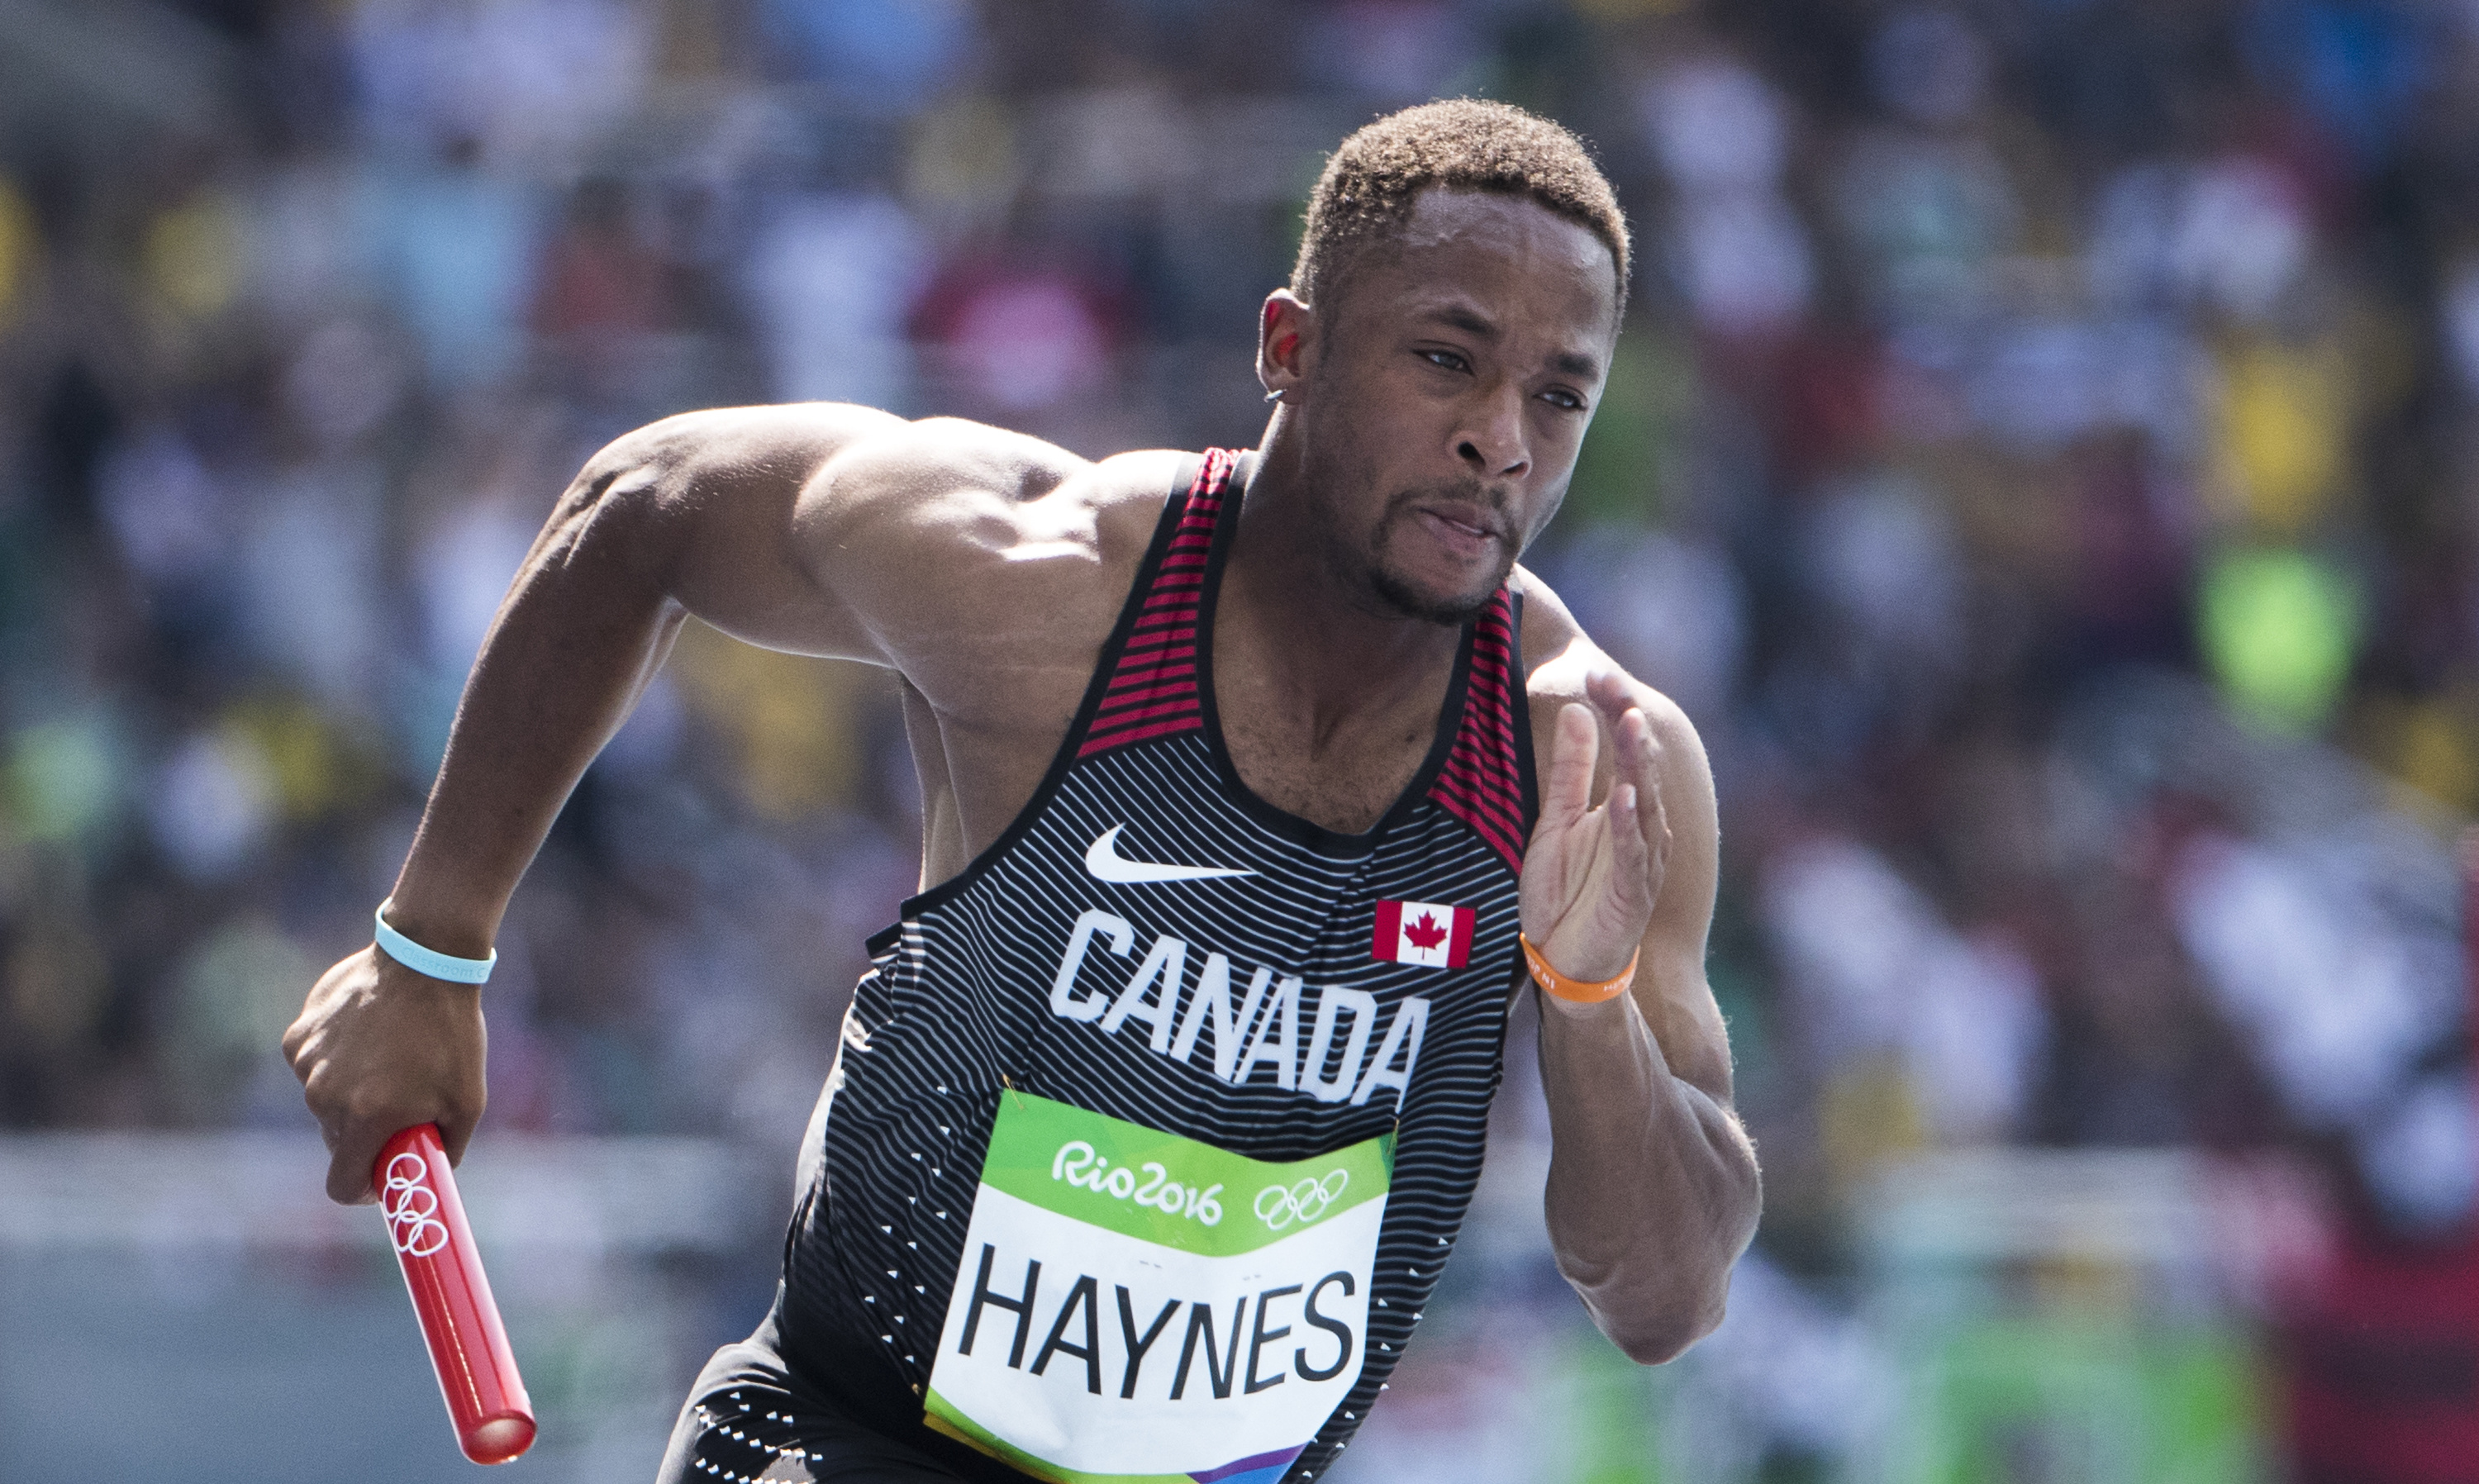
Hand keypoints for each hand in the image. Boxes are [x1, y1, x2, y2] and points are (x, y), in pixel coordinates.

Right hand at [282, 947, 487, 1203]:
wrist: (425, 961)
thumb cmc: (452, 1033)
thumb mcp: (468, 1101)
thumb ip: (446, 1150)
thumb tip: (429, 1176)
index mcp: (368, 1117)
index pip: (342, 1184)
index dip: (362, 1188)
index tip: (379, 1175)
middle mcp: (327, 1096)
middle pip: (337, 1142)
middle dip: (365, 1135)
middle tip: (398, 1106)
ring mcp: (307, 1064)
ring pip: (324, 1103)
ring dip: (351, 1093)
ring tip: (389, 1058)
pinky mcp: (297, 1037)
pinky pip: (312, 1067)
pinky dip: (335, 1061)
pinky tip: (367, 1035)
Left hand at [1520, 669, 1671, 985]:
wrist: (1567, 962)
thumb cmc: (1567, 893)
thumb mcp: (1557, 820)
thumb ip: (1569, 769)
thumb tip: (1575, 709)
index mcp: (1624, 806)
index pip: (1624, 747)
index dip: (1613, 710)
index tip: (1596, 671)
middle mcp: (1642, 827)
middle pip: (1638, 765)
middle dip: (1627, 722)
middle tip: (1613, 680)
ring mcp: (1642, 860)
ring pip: (1643, 802)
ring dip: (1635, 762)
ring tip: (1630, 722)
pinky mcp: (1633, 893)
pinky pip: (1632, 853)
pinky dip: (1628, 825)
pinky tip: (1623, 796)